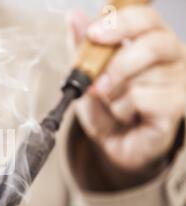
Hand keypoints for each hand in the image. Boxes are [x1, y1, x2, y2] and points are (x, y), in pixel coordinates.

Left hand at [71, 6, 185, 173]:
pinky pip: (144, 98)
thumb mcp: (88, 77)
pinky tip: (128, 117)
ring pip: (143, 76)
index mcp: (152, 40)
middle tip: (98, 83)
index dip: (120, 23)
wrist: (114, 144)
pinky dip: (125, 109)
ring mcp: (179, 80)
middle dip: (118, 63)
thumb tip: (74, 17)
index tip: (93, 35)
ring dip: (116, 95)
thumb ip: (82, 48)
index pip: (146, 18)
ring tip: (116, 107)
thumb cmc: (106, 107)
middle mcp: (173, 56)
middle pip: (153, 42)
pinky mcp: (179, 105)